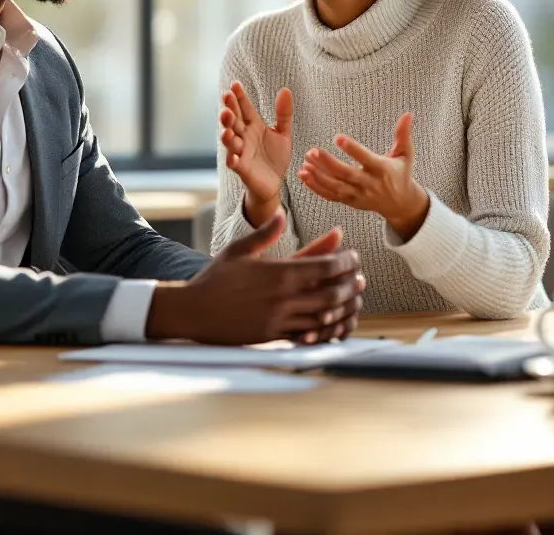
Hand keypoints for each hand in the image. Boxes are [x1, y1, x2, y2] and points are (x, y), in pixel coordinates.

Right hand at [146, 211, 363, 344]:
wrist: (193, 311)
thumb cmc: (215, 278)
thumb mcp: (239, 250)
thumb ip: (264, 233)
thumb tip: (282, 214)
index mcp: (277, 272)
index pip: (324, 267)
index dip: (345, 262)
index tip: (353, 257)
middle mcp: (282, 298)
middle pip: (331, 293)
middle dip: (351, 286)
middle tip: (360, 279)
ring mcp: (279, 320)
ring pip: (325, 318)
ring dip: (345, 309)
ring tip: (355, 301)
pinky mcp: (274, 337)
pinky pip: (309, 336)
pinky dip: (327, 330)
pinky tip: (335, 325)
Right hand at [220, 82, 292, 226]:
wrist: (274, 183)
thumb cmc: (274, 157)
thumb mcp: (282, 133)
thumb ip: (283, 113)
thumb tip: (286, 89)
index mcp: (253, 126)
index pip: (245, 108)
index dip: (240, 97)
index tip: (235, 84)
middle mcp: (244, 137)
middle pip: (234, 122)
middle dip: (229, 110)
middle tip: (226, 99)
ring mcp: (241, 152)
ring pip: (231, 141)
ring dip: (226, 134)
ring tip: (226, 128)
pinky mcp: (242, 169)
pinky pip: (235, 164)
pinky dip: (232, 160)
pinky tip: (232, 156)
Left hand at [297, 112, 429, 241]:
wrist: (400, 204)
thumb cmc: (401, 174)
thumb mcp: (405, 155)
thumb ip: (403, 135)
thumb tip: (407, 114)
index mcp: (382, 170)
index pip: (365, 159)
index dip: (352, 149)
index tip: (337, 137)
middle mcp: (368, 184)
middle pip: (345, 174)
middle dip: (328, 164)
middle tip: (312, 151)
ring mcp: (357, 195)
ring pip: (335, 187)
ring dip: (318, 176)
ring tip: (304, 163)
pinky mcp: (349, 201)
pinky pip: (330, 196)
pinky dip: (315, 187)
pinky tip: (303, 175)